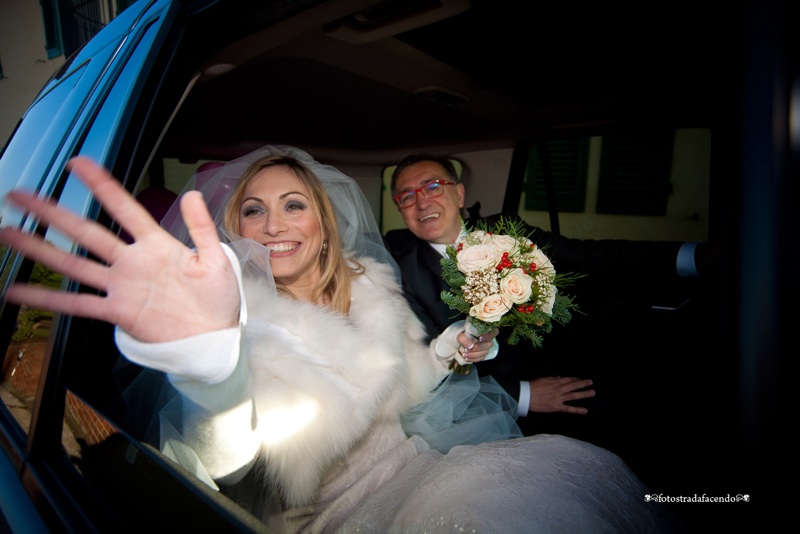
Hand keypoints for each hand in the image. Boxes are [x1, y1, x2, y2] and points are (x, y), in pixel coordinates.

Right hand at [0, 157, 239, 342]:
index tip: (79, 164)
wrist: (214, 338)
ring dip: (41, 249)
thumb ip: (201, 228)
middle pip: (87, 232)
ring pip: (74, 264)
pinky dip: (47, 299)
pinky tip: (20, 291)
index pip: (124, 209)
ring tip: (11, 233)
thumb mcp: (216, 260)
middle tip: (24, 196)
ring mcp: (122, 286)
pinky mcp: (118, 312)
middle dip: (55, 213)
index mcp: (157, 245)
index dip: (102, 186)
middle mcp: (133, 262)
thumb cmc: (218, 298)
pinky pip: (77, 304)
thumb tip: (192, 195)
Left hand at [457, 327, 497, 362]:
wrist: (455, 342)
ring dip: (474, 354)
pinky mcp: (481, 354)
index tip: (480, 338)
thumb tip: (471, 346)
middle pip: (489, 344)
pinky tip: (466, 358)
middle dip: (478, 348)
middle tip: (467, 349)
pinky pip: (481, 358)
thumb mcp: (458, 334)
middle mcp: (486, 338)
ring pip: (485, 352)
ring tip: (464, 354)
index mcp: (483, 330)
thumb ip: (464, 338)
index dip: (489, 335)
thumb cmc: (458, 335)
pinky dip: (473, 359)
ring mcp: (484, 347)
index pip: (494, 331)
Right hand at [528, 376, 594, 414]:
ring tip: (593, 392)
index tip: (580, 379)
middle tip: (591, 382)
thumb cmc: (533, 386)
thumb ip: (552, 378)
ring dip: (584, 394)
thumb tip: (560, 377)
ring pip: (574, 395)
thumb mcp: (543, 379)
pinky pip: (568, 408)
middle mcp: (559, 389)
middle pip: (573, 386)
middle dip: (583, 384)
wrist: (526, 396)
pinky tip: (585, 411)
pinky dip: (577, 410)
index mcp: (555, 382)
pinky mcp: (556, 407)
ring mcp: (559, 398)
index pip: (568, 380)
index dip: (575, 379)